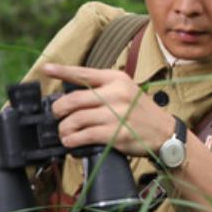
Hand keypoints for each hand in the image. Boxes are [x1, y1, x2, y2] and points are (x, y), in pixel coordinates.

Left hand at [43, 63, 173, 156]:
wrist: (165, 132)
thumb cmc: (142, 112)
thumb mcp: (127, 91)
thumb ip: (103, 89)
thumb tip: (72, 96)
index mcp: (117, 79)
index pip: (84, 73)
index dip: (62, 71)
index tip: (46, 69)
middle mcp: (117, 94)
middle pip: (73, 100)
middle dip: (58, 110)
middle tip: (57, 115)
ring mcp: (117, 114)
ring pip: (76, 120)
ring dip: (64, 128)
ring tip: (64, 132)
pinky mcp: (116, 134)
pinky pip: (85, 136)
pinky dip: (73, 140)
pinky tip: (71, 141)